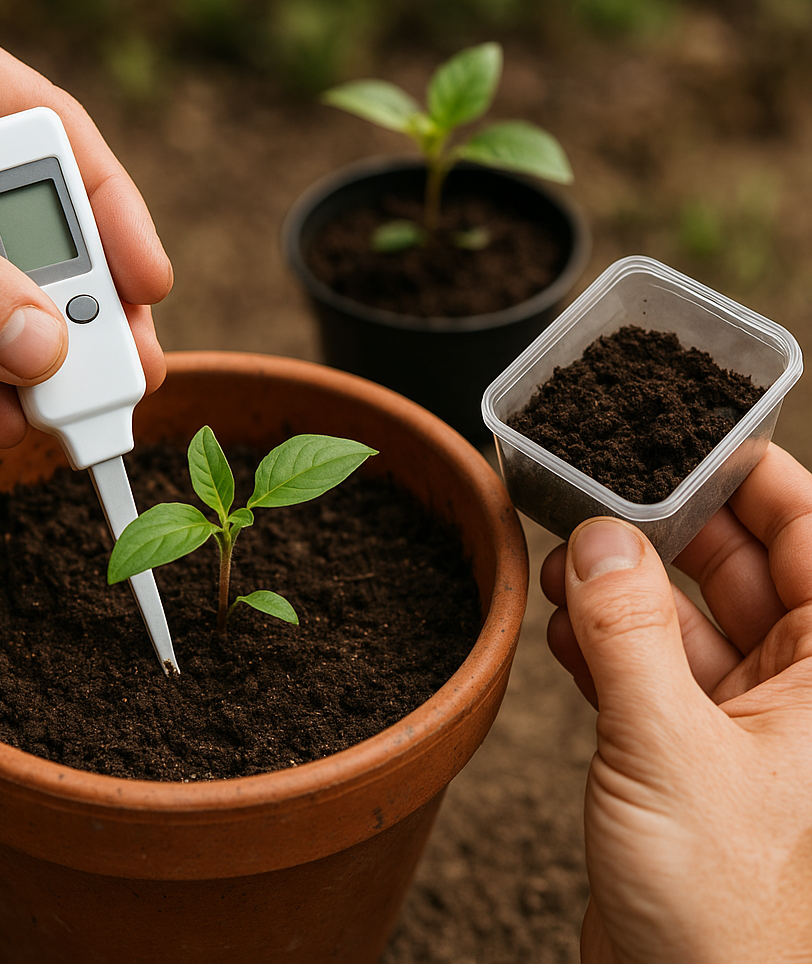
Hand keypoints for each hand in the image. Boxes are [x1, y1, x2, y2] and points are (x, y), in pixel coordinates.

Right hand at [541, 443, 811, 963]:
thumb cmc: (729, 912)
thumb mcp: (667, 749)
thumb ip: (627, 634)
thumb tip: (600, 540)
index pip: (810, 540)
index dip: (756, 481)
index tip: (689, 437)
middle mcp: (796, 694)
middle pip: (738, 571)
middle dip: (666, 531)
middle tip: (599, 495)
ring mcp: (738, 726)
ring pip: (683, 622)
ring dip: (622, 592)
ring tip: (565, 566)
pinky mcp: (685, 758)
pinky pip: (648, 673)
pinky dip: (603, 647)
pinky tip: (562, 631)